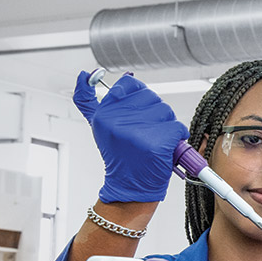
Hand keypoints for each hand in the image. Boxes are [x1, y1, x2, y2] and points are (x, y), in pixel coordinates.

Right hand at [73, 71, 188, 203]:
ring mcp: (138, 132)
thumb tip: (84, 74)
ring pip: (166, 112)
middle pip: (152, 98)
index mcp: (104, 113)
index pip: (131, 84)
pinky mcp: (157, 144)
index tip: (138, 114)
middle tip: (146, 133)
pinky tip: (166, 148)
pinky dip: (177, 138)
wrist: (129, 186)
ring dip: (166, 127)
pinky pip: (177, 128)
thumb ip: (89, 100)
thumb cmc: (120, 155)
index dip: (141, 98)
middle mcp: (118, 121)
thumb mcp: (99, 125)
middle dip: (155, 115)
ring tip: (154, 141)